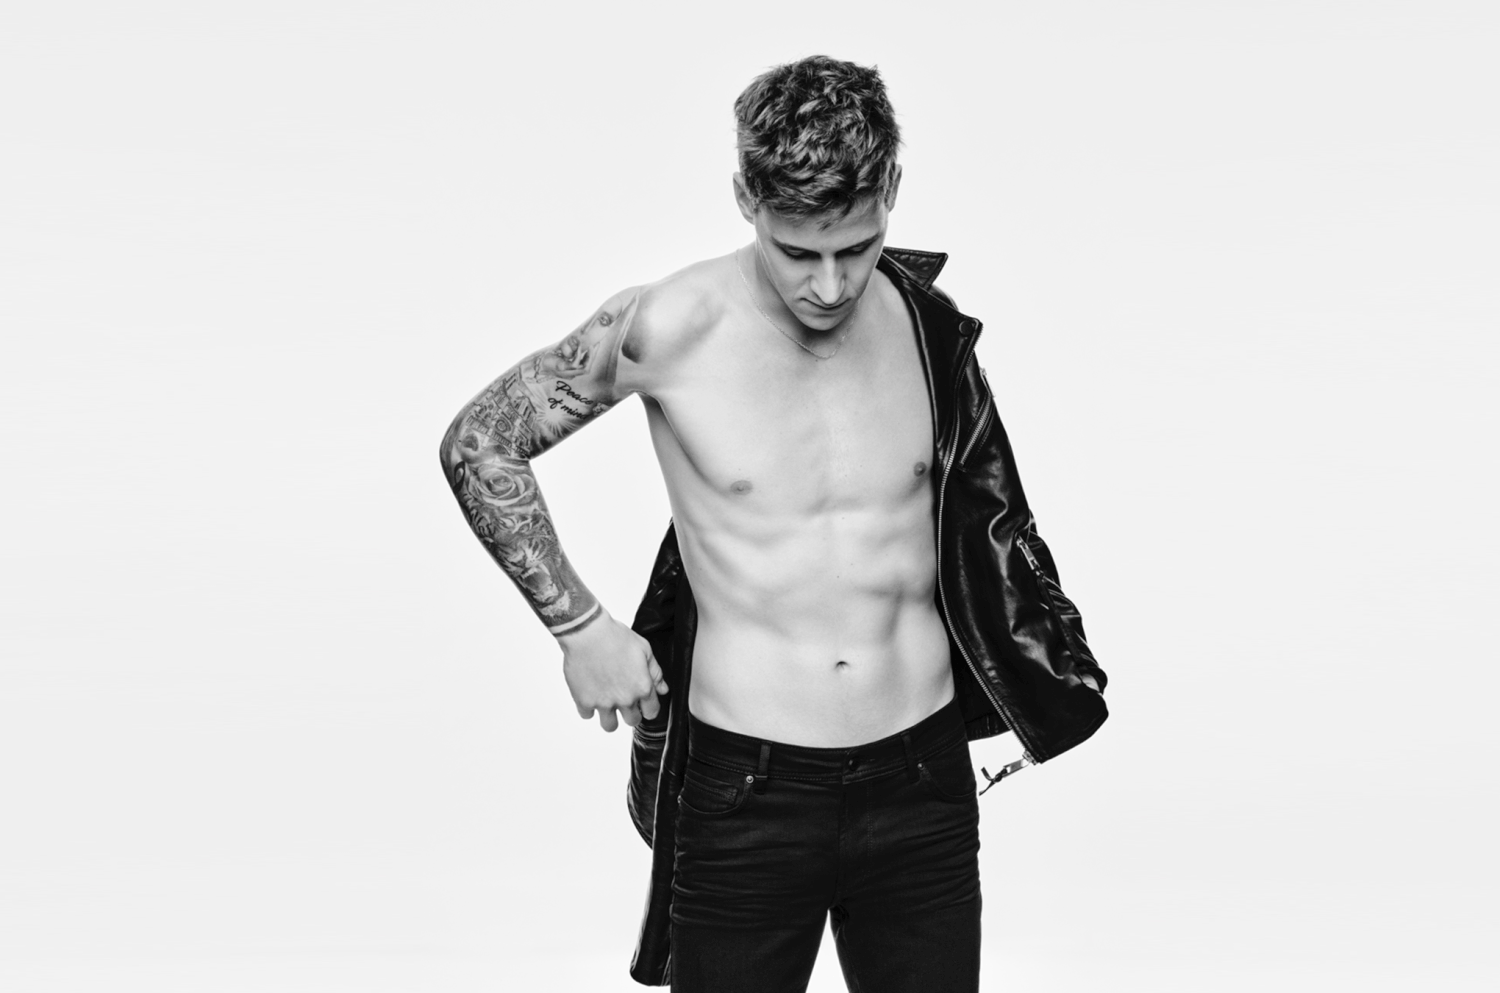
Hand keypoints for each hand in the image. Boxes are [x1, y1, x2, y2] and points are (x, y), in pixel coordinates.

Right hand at [557, 609, 669, 731]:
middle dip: (630, 713)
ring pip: (610, 726)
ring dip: (609, 717)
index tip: (642, 703)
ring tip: (606, 702)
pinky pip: (587, 716)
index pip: (651, 712)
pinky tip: (590, 692)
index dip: (647, 707)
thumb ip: (655, 672)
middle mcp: (625, 699)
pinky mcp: (583, 701)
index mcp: (642, 687)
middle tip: (622, 699)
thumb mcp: (644, 649)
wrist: (587, 633)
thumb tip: (663, 689)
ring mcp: (603, 703)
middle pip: (632, 721)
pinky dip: (588, 707)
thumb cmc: (616, 637)